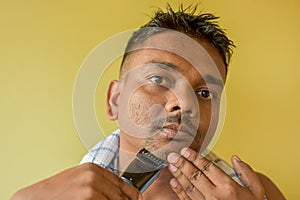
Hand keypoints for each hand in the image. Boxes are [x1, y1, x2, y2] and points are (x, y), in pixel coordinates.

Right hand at [11, 163, 141, 199]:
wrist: (34, 198)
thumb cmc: (56, 193)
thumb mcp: (81, 181)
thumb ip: (100, 184)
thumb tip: (119, 195)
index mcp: (94, 169)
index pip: (125, 184)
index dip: (134, 196)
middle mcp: (95, 176)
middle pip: (122, 197)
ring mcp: (91, 188)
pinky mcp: (88, 199)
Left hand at [167, 148, 264, 199]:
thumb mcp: (256, 191)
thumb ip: (247, 173)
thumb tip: (235, 158)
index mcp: (228, 187)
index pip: (207, 167)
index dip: (195, 157)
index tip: (186, 150)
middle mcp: (215, 196)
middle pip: (195, 176)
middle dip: (182, 164)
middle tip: (173, 155)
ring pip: (188, 187)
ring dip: (178, 175)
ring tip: (171, 165)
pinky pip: (187, 199)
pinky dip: (179, 191)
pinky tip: (173, 182)